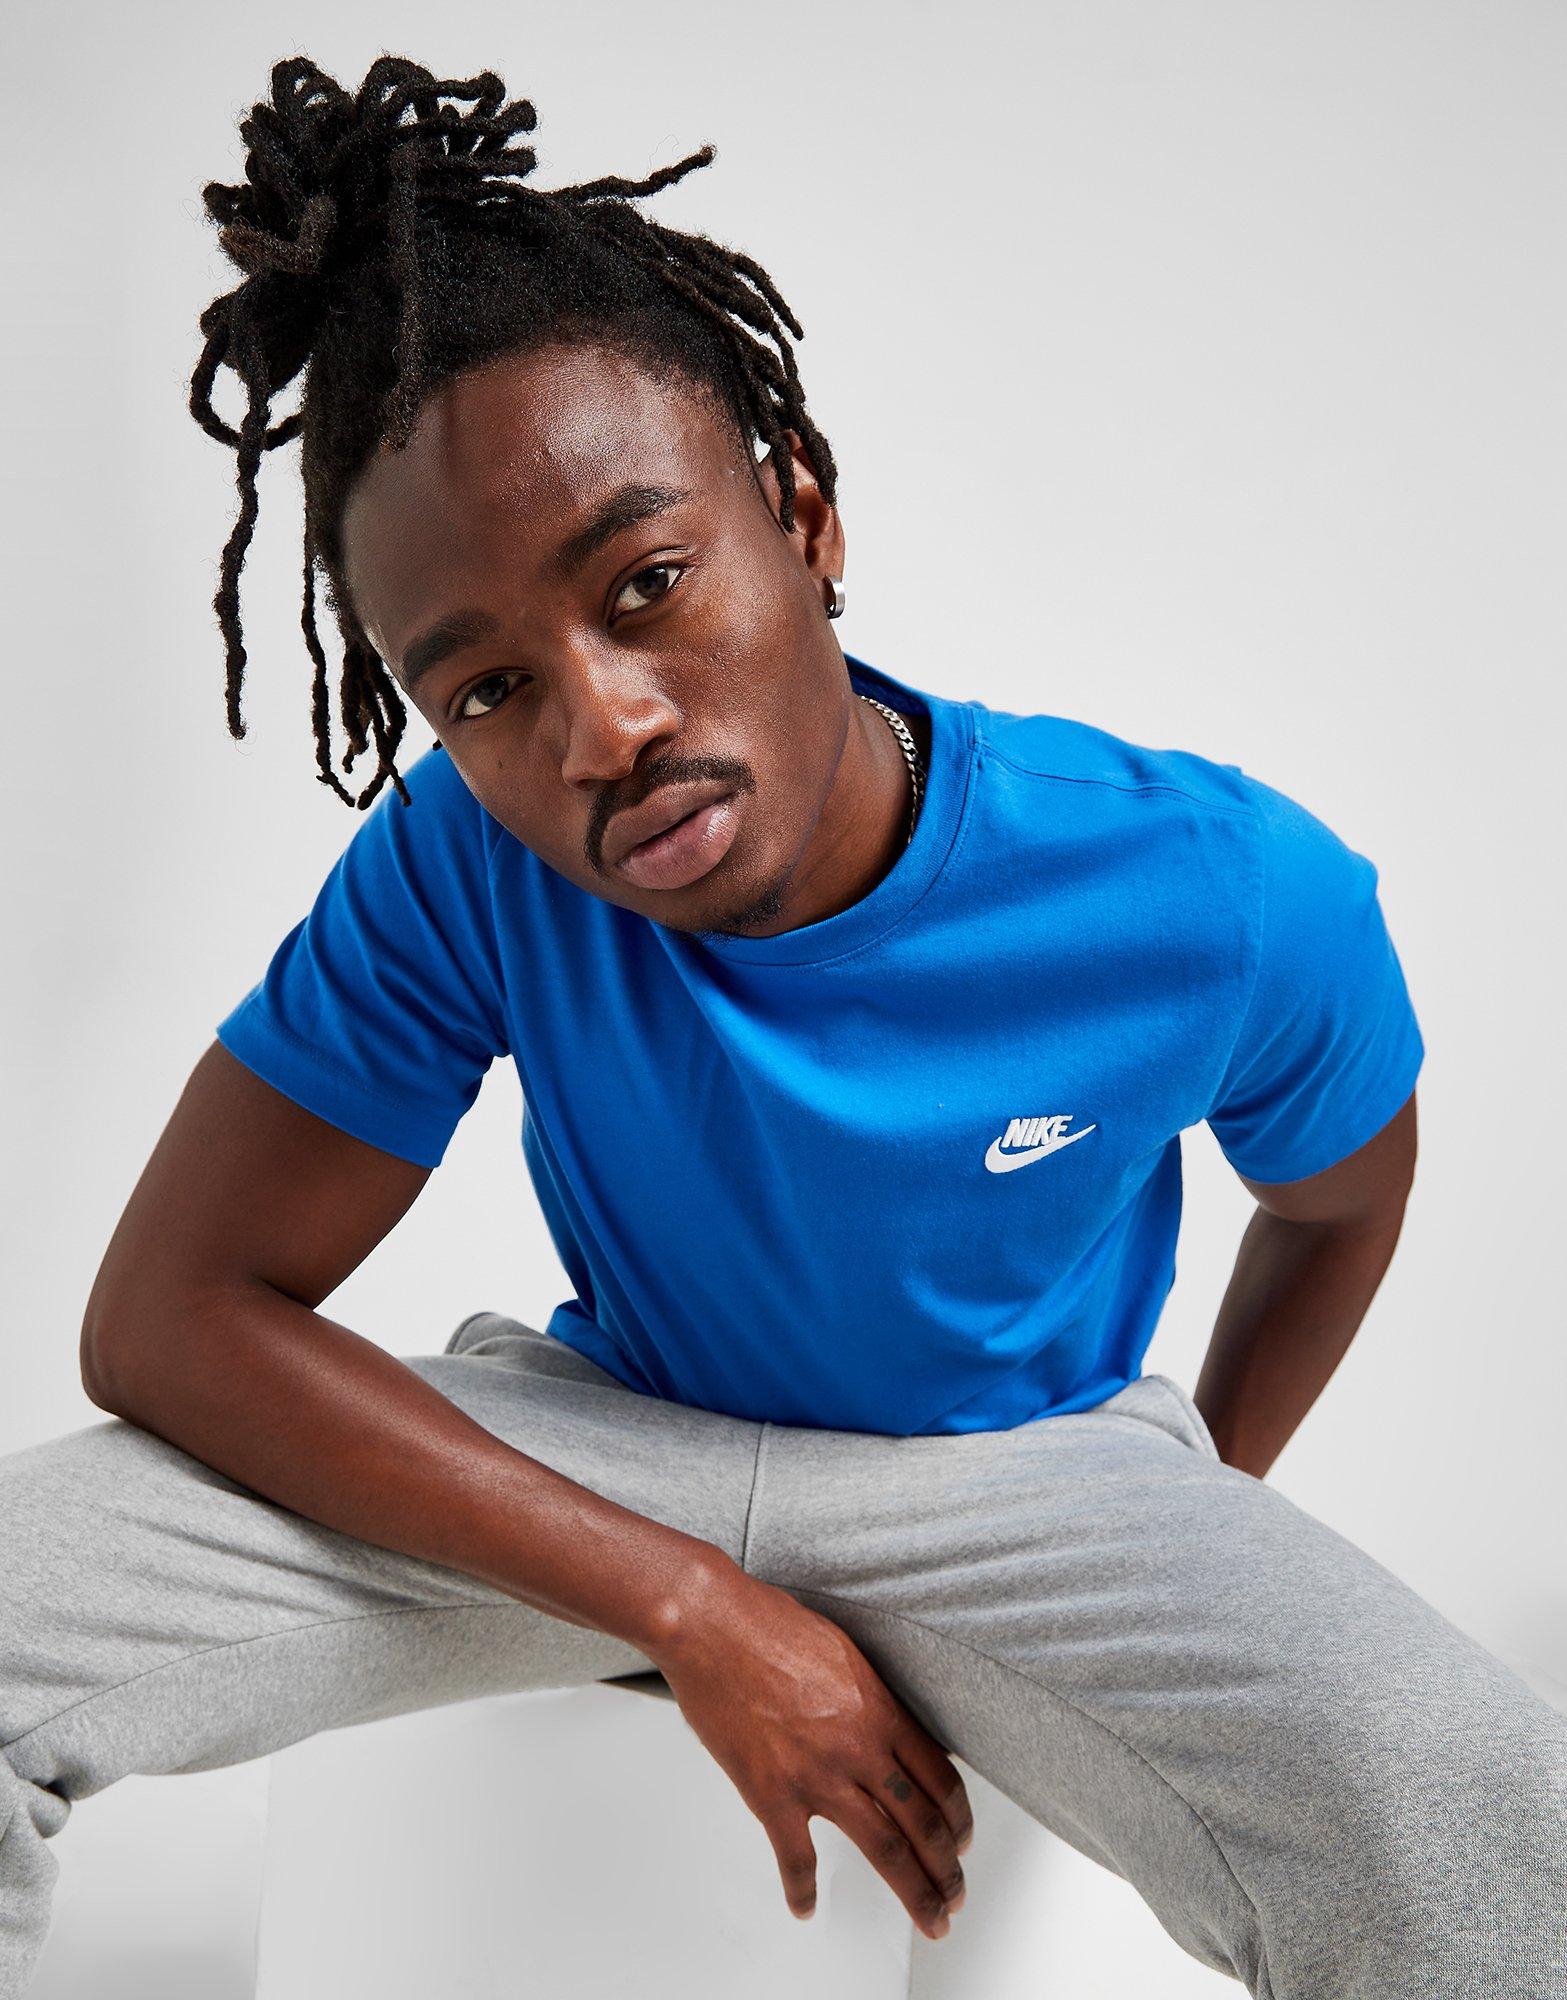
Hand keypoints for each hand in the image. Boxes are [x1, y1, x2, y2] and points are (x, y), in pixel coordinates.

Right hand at [648, 1560, 973, 1938]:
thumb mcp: (843, 1652)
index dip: (958, 1818)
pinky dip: (803, 1891)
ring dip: (914, 1892)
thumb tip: (888, 1730)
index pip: (939, 1779)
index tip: (962, 1841)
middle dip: (947, 1869)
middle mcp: (859, 1748)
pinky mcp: (771, 1794)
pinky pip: (796, 1859)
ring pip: (884, 1848)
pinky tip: (806, 1909)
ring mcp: (817, 1776)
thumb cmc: (768, 1625)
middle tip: (955, 1896)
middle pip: (921, 1824)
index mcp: (880, 1711)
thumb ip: (871, 1699)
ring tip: (929, 1919)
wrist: (711, 1627)